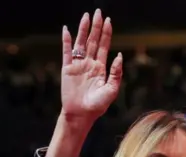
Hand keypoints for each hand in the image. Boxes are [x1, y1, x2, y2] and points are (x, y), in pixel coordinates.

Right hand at [60, 9, 122, 126]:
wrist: (82, 114)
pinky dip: (67, 41)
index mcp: (101, 68)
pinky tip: (67, 30)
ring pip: (80, 43)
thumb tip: (119, 55)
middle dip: (96, 26)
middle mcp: (90, 63)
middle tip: (98, 12)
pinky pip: (67, 52)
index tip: (108, 20)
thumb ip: (116, 73)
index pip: (104, 46)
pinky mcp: (67, 68)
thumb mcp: (112, 89)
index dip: (106, 33)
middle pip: (93, 40)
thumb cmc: (98, 105)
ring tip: (85, 16)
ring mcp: (78, 65)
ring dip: (83, 30)